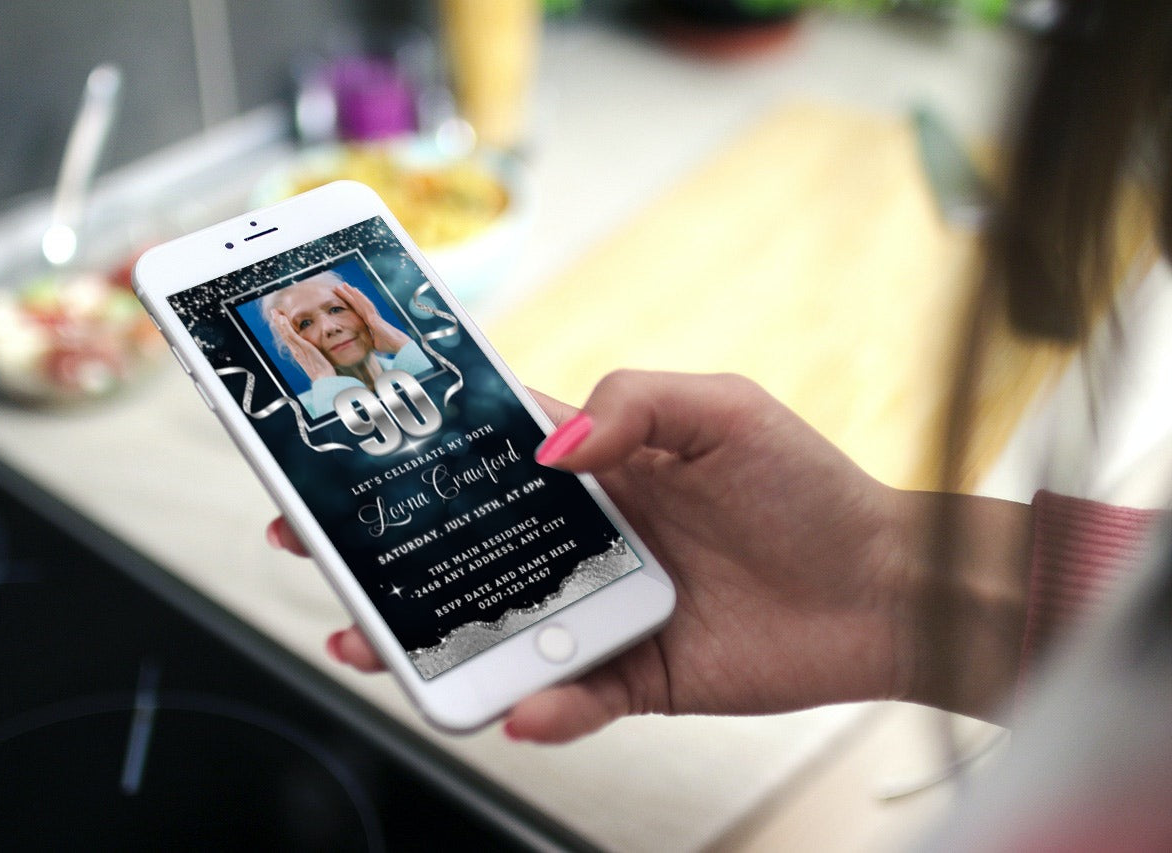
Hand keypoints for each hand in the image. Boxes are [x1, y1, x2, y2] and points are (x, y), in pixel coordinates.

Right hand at [269, 308, 334, 380]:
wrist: (324, 379)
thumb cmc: (323, 372)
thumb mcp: (316, 361)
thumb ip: (312, 355)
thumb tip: (314, 351)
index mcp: (298, 353)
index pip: (288, 338)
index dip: (282, 328)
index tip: (279, 318)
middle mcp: (295, 351)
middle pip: (284, 334)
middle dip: (277, 322)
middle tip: (273, 312)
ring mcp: (298, 349)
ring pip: (285, 333)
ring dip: (279, 322)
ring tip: (276, 312)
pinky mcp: (303, 347)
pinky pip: (292, 336)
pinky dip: (286, 327)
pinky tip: (283, 319)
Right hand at [269, 372, 927, 741]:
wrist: (883, 588)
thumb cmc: (808, 488)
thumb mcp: (722, 409)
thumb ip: (630, 404)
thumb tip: (548, 448)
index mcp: (597, 468)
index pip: (483, 456)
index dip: (410, 454)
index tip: (339, 454)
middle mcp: (587, 539)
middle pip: (465, 547)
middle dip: (385, 551)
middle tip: (313, 552)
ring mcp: (604, 610)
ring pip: (496, 628)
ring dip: (430, 639)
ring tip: (370, 643)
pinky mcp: (636, 676)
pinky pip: (573, 698)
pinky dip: (544, 707)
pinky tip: (523, 706)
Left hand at [336, 283, 409, 353]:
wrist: (398, 345)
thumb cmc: (389, 345)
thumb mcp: (374, 343)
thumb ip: (367, 340)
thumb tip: (362, 344)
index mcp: (369, 322)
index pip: (357, 311)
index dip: (350, 303)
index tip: (343, 297)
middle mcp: (371, 316)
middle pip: (357, 304)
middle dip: (348, 295)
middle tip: (339, 286)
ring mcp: (373, 316)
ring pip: (361, 301)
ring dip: (352, 293)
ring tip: (344, 284)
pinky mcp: (374, 318)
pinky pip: (367, 305)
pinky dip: (360, 297)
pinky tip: (355, 290)